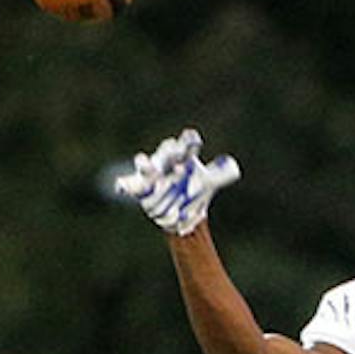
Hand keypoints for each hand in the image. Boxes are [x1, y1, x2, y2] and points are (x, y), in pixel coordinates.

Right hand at [113, 128, 239, 236]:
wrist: (182, 213)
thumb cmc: (195, 192)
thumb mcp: (209, 183)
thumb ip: (221, 175)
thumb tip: (235, 168)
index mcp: (185, 157)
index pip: (186, 145)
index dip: (189, 142)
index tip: (192, 140)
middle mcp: (168, 161)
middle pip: (166, 151)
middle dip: (168, 151)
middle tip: (172, 151)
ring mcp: (153, 174)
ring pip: (146, 164)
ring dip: (145, 164)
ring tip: (145, 164)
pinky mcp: (141, 188)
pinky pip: (130, 185)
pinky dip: (124, 185)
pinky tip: (120, 187)